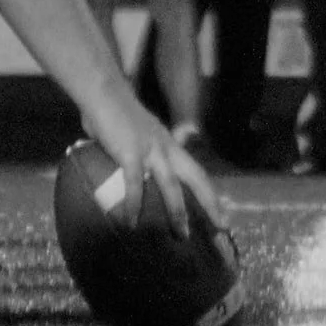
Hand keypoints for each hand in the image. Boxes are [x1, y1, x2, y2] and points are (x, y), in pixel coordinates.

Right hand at [82, 95, 221, 238]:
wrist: (103, 92)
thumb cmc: (116, 111)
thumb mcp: (139, 133)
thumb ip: (141, 152)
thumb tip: (133, 175)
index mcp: (169, 144)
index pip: (196, 171)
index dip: (209, 193)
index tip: (220, 214)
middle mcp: (167, 147)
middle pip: (196, 177)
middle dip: (210, 203)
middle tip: (221, 227)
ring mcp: (151, 150)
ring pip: (172, 185)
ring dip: (178, 211)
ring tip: (181, 234)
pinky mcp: (131, 153)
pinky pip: (135, 184)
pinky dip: (134, 205)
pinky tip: (131, 223)